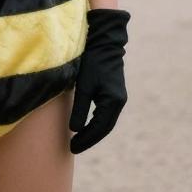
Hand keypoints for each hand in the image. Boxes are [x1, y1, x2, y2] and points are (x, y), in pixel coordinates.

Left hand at [68, 7, 129, 153]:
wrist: (103, 42)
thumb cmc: (92, 62)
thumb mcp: (84, 86)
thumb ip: (80, 109)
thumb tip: (75, 130)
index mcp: (113, 101)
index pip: (100, 128)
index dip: (87, 140)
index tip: (73, 148)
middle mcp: (119, 102)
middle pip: (104, 128)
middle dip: (90, 139)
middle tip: (74, 148)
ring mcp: (117, 97)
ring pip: (105, 122)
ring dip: (93, 132)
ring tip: (78, 141)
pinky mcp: (112, 92)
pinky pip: (104, 114)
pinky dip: (95, 122)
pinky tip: (84, 126)